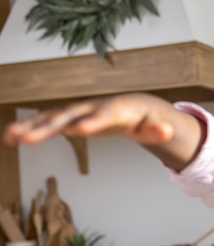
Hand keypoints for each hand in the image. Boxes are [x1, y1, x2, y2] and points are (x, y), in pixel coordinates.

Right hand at [2, 93, 203, 170]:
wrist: (135, 107)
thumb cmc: (145, 119)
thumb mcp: (156, 127)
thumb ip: (159, 131)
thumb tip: (166, 131)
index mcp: (117, 110)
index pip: (104, 115)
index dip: (93, 122)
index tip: (80, 130)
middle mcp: (93, 108)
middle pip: (71, 116)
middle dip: (50, 127)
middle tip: (30, 139)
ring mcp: (79, 111)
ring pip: (53, 117)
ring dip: (32, 126)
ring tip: (11, 136)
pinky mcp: (70, 118)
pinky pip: (47, 122)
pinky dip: (31, 128)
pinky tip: (12, 137)